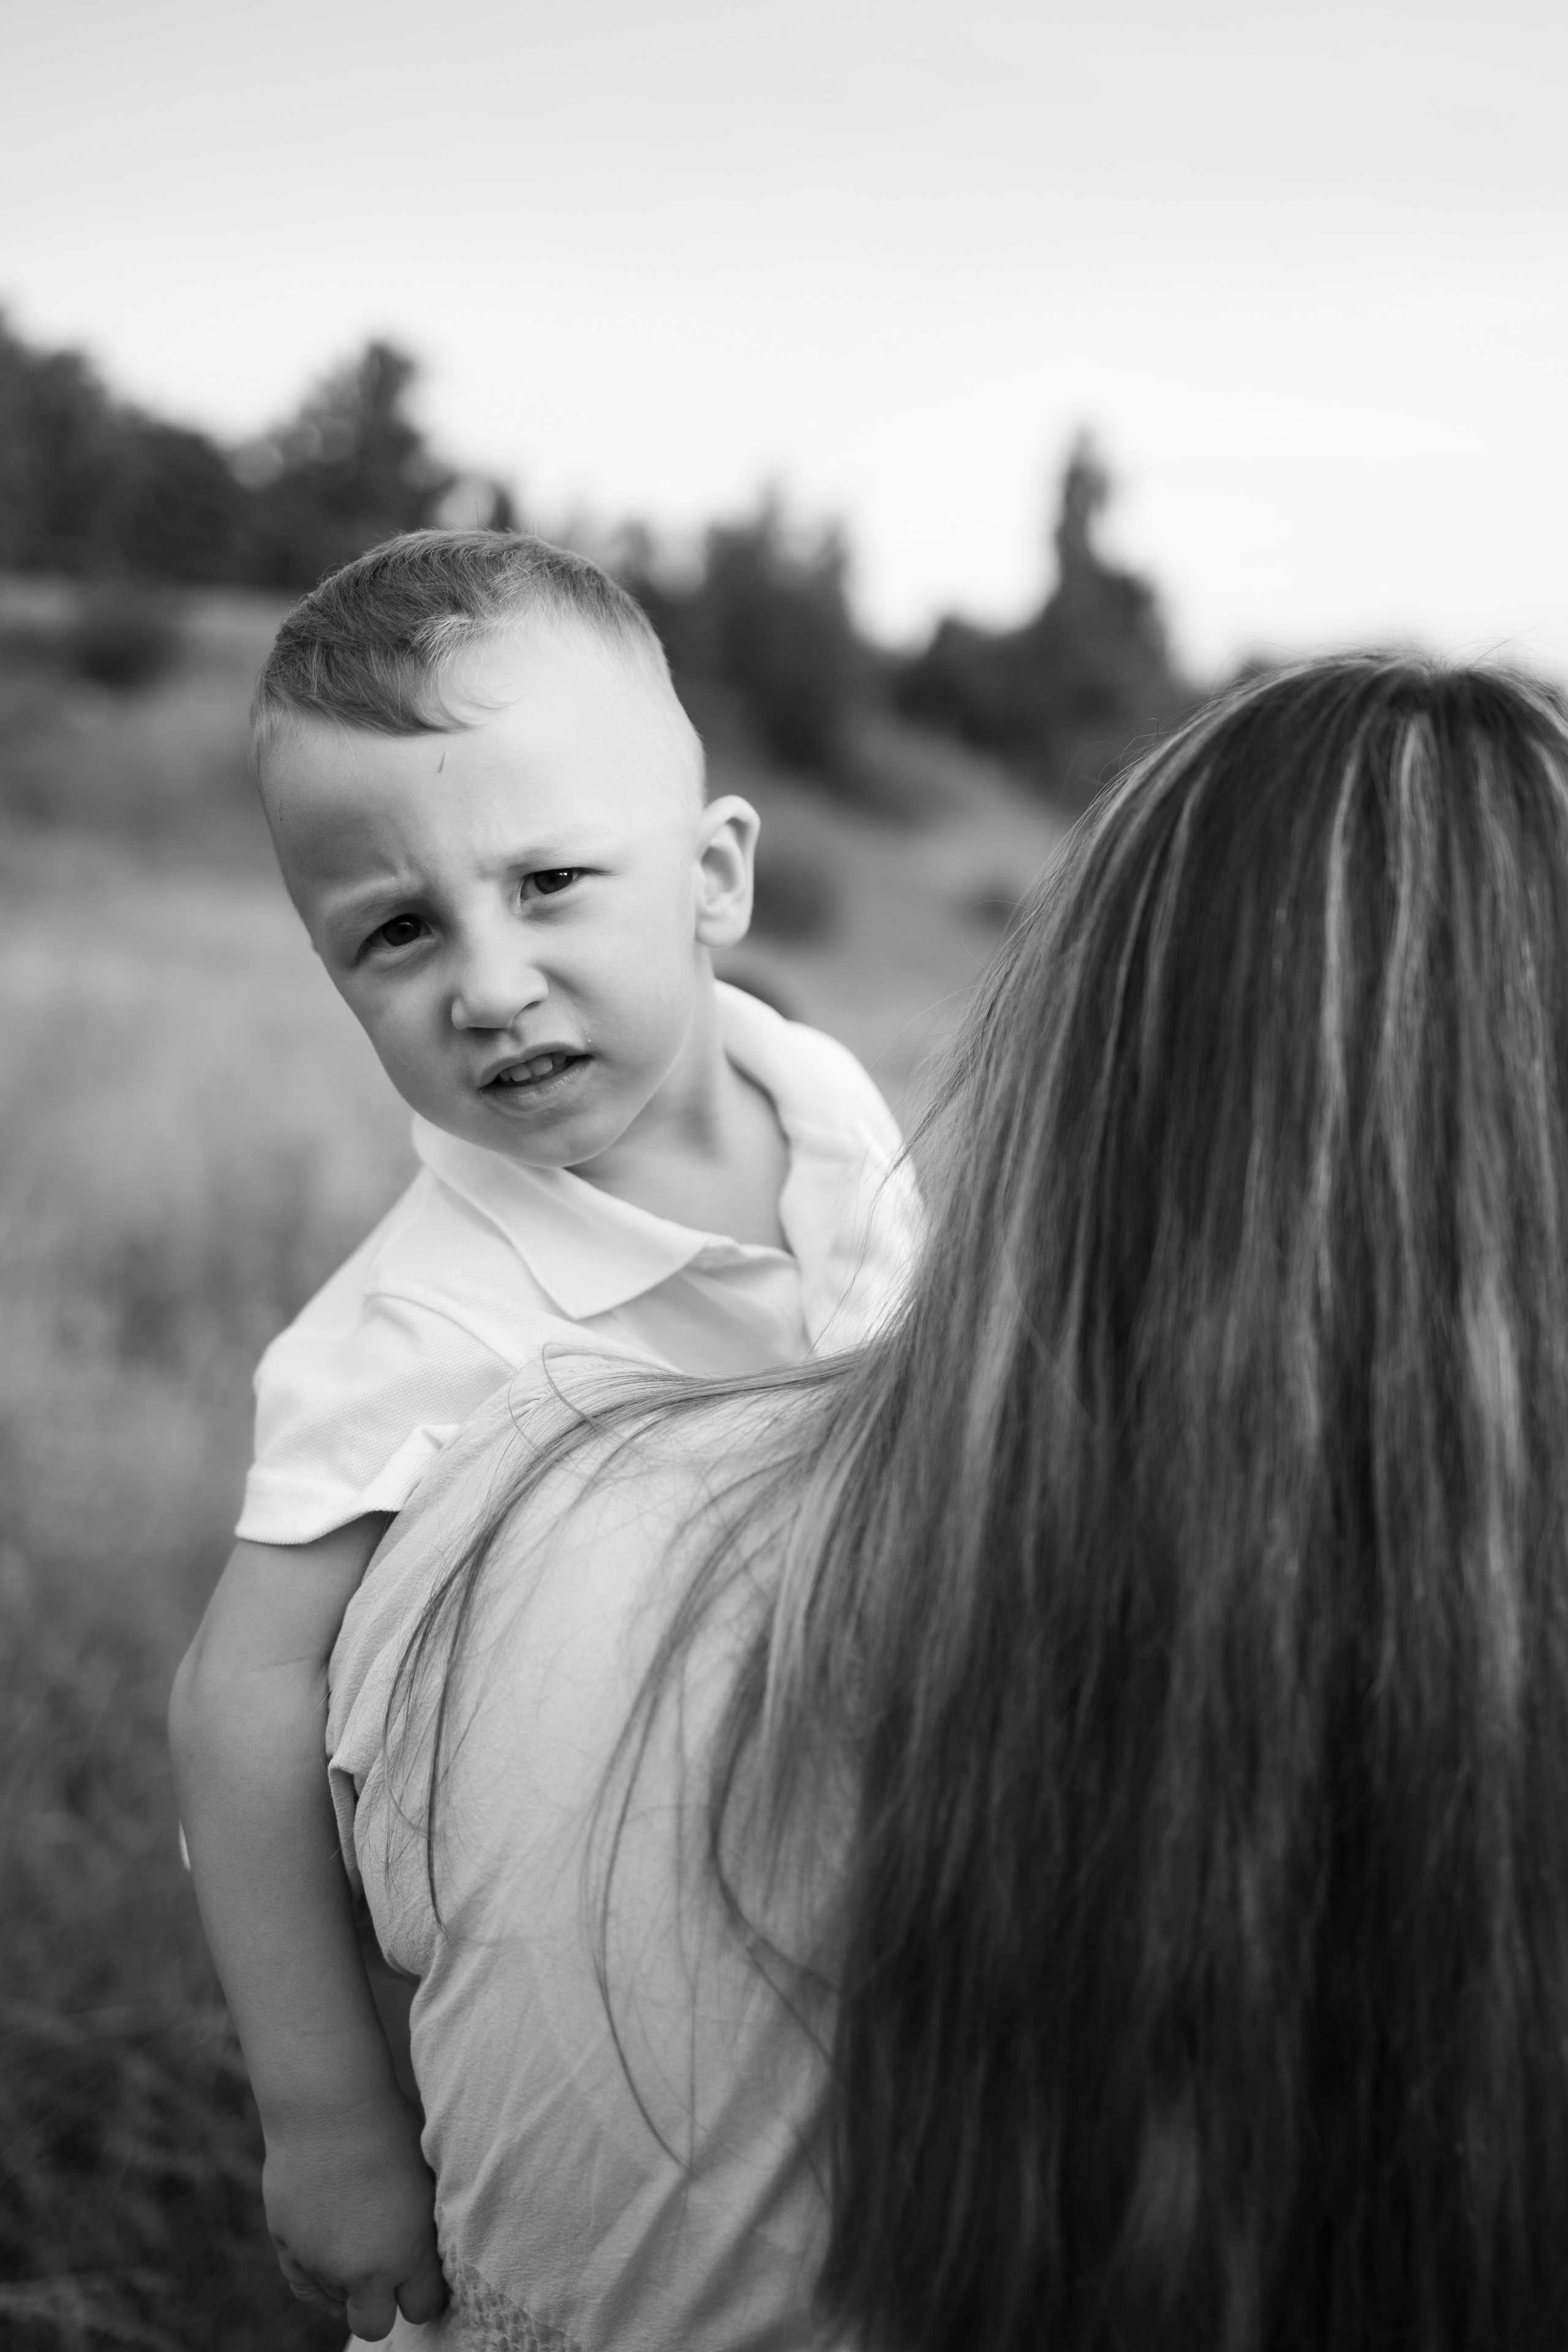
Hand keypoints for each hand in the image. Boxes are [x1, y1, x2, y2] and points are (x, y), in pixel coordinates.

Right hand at [263, 2089, 446, 2340]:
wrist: (329, 2104)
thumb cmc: (389, 2126)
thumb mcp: (425, 2177)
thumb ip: (423, 2226)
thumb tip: (427, 2250)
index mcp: (409, 2251)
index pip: (423, 2307)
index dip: (424, 2292)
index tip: (424, 2276)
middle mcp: (364, 2269)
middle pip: (375, 2324)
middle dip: (384, 2304)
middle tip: (389, 2273)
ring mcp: (321, 2263)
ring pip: (337, 2303)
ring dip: (348, 2283)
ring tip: (356, 2238)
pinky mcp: (288, 2249)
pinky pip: (304, 2289)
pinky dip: (317, 2281)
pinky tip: (329, 2258)